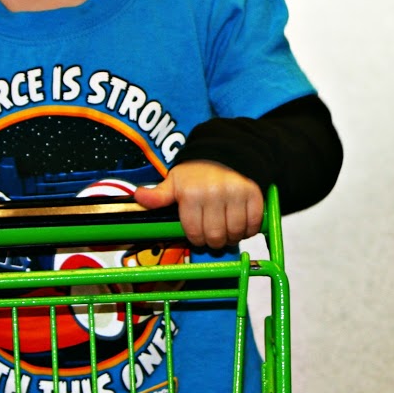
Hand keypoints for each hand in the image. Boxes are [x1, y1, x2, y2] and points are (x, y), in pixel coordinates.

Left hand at [134, 160, 263, 249]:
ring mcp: (235, 194)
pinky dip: (249, 229)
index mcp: (191, 194)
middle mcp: (213, 194)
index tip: (200, 236)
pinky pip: (253, 222)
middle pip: (215, 236)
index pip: (194, 233)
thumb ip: (157, 195)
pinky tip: (242, 226)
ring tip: (228, 233)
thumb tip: (139, 197)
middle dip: (214, 242)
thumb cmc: (197, 171)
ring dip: (232, 238)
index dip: (197, 239)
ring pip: (235, 232)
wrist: (225, 150)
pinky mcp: (253, 193)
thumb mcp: (174, 182)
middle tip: (214, 238)